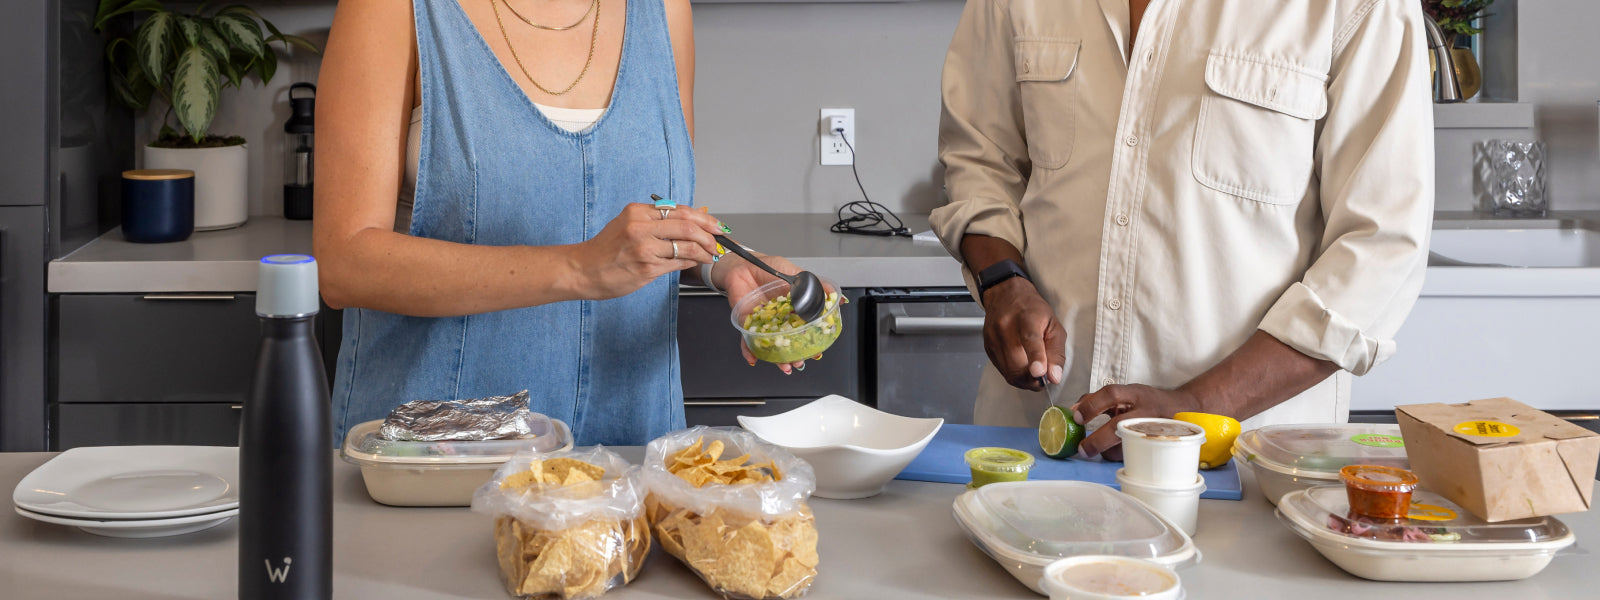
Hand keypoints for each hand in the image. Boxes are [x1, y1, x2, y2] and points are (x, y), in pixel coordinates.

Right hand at [579, 202, 722, 299]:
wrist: (582, 269)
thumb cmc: (606, 250)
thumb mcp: (628, 225)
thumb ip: (656, 222)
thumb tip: (691, 221)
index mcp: (637, 212)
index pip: (680, 210)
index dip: (704, 218)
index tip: (716, 225)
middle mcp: (640, 226)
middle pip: (688, 225)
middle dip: (710, 234)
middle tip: (719, 241)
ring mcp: (644, 248)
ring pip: (686, 245)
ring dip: (704, 251)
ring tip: (711, 255)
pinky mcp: (646, 268)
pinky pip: (677, 262)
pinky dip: (691, 262)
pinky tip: (695, 262)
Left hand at [718, 253, 813, 374]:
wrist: (744, 263)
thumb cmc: (769, 267)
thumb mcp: (796, 274)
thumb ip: (816, 286)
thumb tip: (837, 297)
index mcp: (793, 310)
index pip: (804, 330)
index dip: (810, 342)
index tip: (816, 351)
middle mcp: (779, 319)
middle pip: (788, 342)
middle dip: (795, 356)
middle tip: (800, 362)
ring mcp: (763, 323)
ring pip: (771, 345)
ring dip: (777, 359)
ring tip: (784, 365)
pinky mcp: (747, 323)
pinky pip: (747, 340)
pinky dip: (749, 350)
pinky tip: (753, 358)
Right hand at [980, 277, 1065, 390]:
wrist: (1006, 295)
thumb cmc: (1032, 309)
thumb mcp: (1053, 325)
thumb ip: (1056, 352)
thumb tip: (1054, 377)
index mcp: (1027, 318)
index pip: (1030, 339)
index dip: (1036, 358)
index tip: (1040, 372)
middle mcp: (1005, 327)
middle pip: (1017, 364)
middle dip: (1033, 380)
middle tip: (1044, 380)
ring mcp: (993, 338)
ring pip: (1009, 373)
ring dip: (1025, 381)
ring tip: (1035, 374)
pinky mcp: (987, 347)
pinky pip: (1003, 370)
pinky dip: (1015, 375)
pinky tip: (1022, 366)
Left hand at [1070, 384, 1201, 459]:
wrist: (1185, 410)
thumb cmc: (1148, 402)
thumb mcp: (1128, 393)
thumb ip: (1100, 399)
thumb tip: (1074, 410)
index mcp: (1136, 394)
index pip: (1112, 393)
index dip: (1091, 404)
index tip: (1076, 416)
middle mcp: (1146, 411)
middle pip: (1119, 426)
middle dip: (1097, 440)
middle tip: (1082, 448)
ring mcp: (1152, 431)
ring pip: (1125, 446)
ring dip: (1106, 451)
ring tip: (1098, 448)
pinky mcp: (1157, 447)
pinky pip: (1133, 456)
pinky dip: (1119, 455)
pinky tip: (1115, 450)